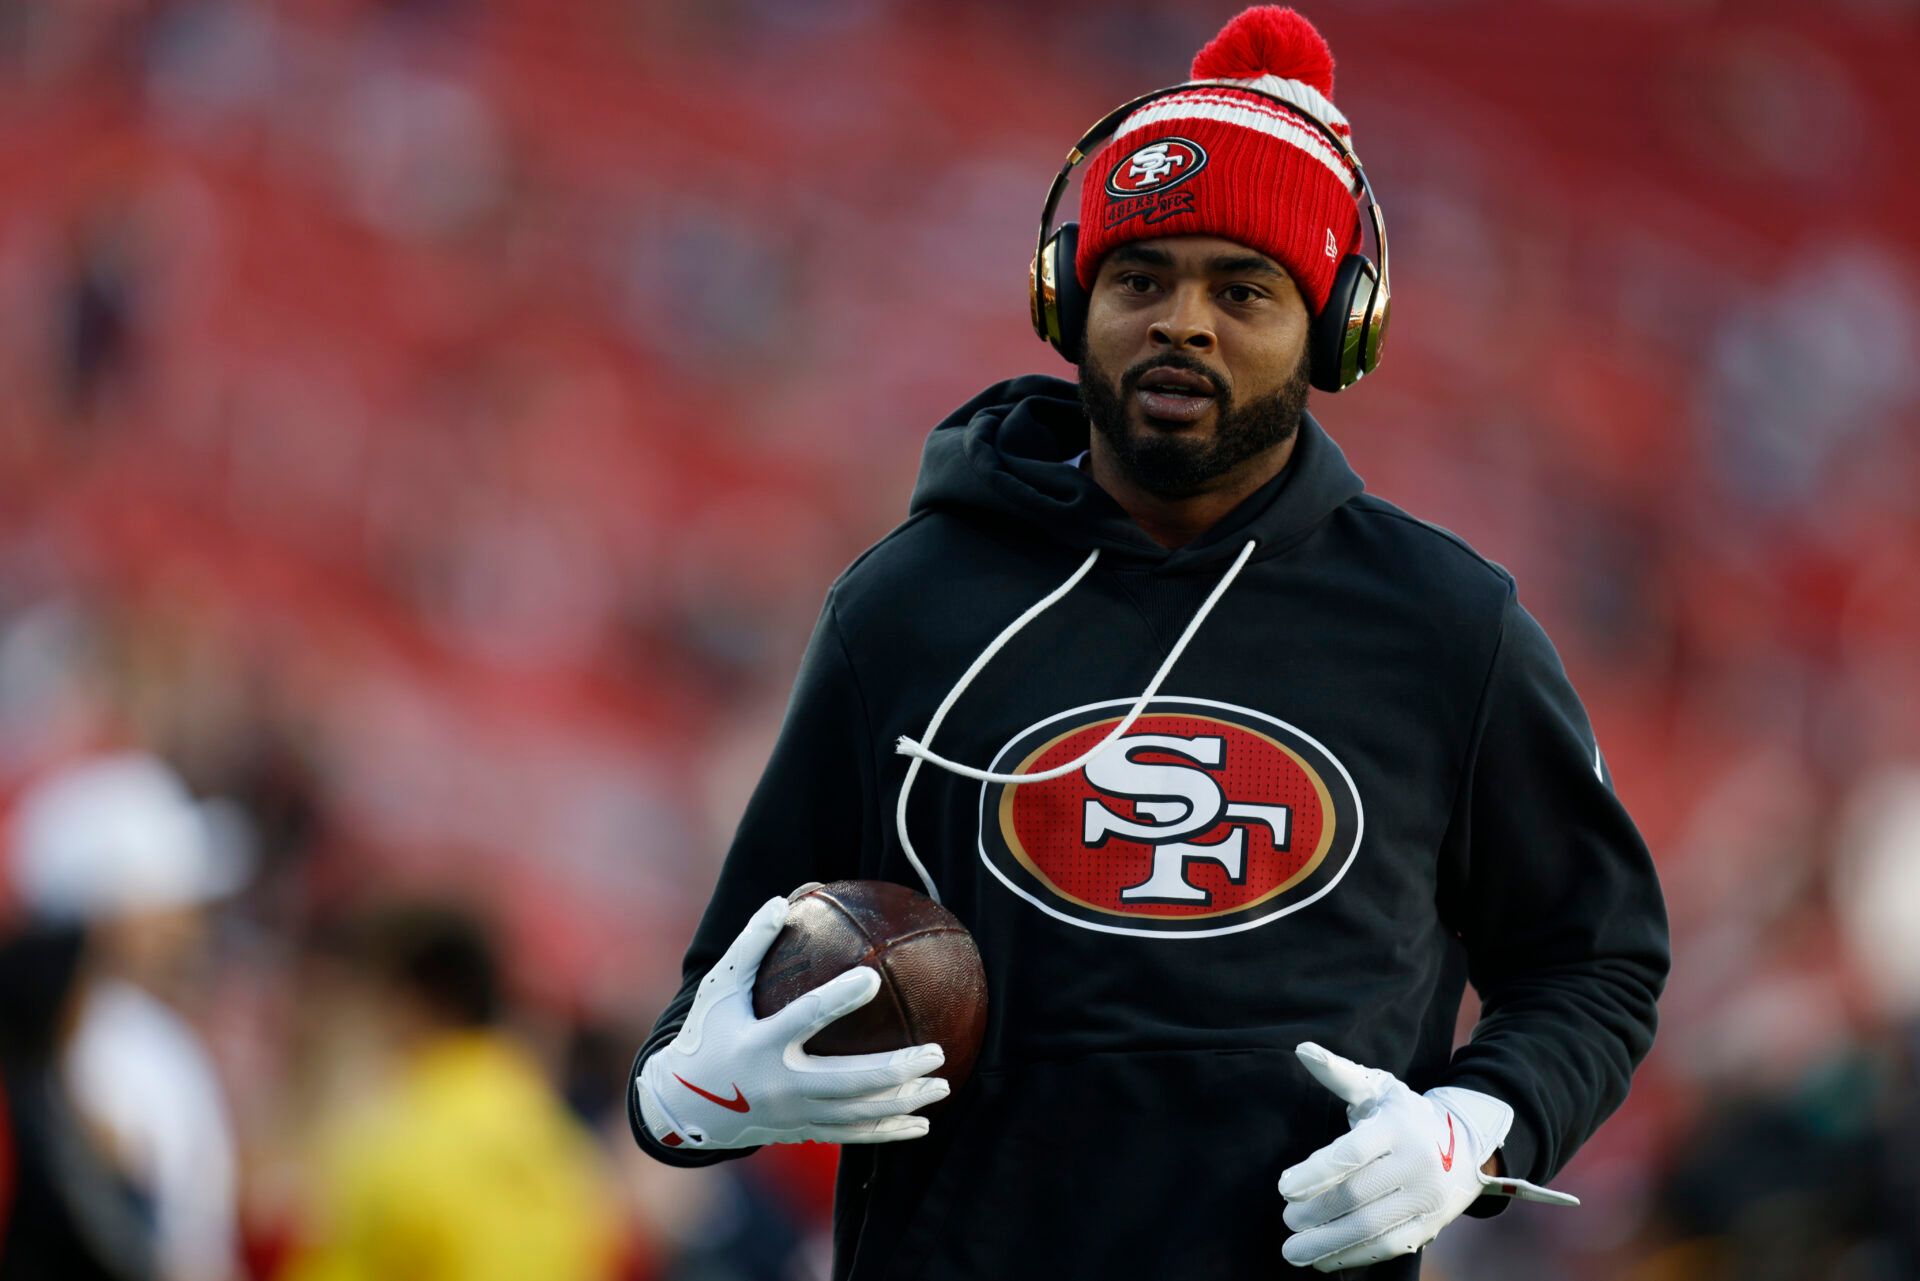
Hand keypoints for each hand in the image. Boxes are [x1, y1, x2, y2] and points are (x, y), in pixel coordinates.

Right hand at [635, 894, 949, 1148]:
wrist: (684, 1105)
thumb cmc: (708, 1034)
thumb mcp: (720, 989)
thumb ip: (750, 946)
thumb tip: (780, 902)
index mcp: (759, 1044)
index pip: (805, 1018)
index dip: (838, 998)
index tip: (873, 977)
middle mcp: (780, 1085)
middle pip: (847, 1081)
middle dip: (895, 1069)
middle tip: (936, 1051)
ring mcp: (793, 1114)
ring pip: (858, 1114)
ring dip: (903, 1102)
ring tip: (943, 1086)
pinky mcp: (802, 1133)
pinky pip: (852, 1136)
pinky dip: (888, 1132)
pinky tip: (922, 1123)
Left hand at [1279, 1043, 1576, 1271]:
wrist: (1464, 1142)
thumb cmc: (1402, 1113)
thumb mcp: (1376, 1088)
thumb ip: (1338, 1073)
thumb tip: (1302, 1049)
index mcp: (1398, 1127)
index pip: (1351, 1153)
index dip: (1315, 1172)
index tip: (1283, 1187)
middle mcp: (1417, 1163)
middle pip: (1356, 1195)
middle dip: (1315, 1212)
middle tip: (1286, 1219)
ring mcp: (1426, 1198)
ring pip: (1370, 1227)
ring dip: (1327, 1243)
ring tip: (1293, 1249)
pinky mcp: (1430, 1225)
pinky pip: (1388, 1246)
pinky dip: (1352, 1256)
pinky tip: (1323, 1259)